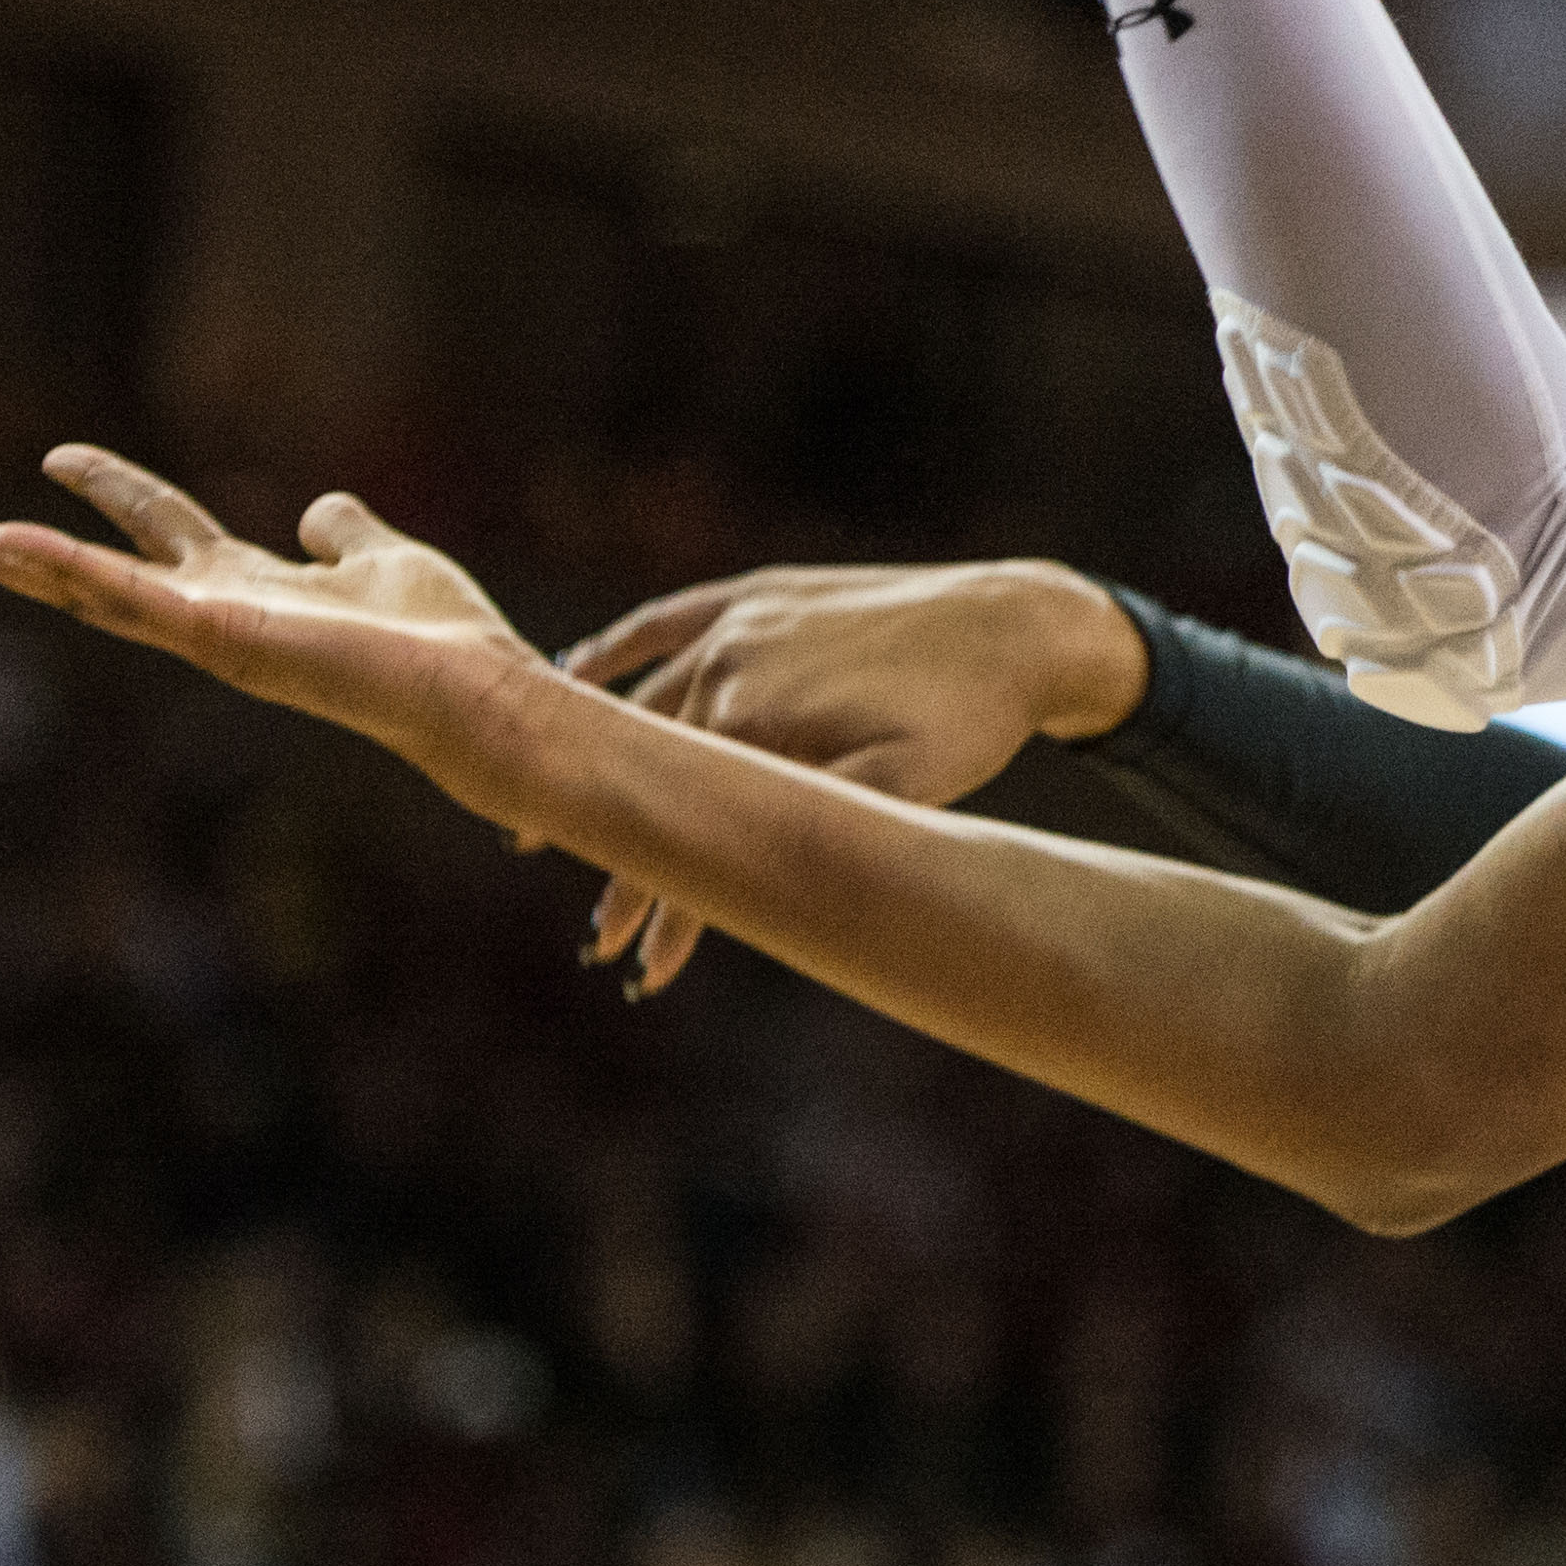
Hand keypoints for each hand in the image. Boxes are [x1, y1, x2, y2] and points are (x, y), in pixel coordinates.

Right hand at [0, 449, 549, 784]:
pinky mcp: (224, 641)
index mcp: (250, 588)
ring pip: (94, 593)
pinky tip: (13, 544)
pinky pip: (133, 600)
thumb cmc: (440, 638)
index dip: (113, 491)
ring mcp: (214, 631)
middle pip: (97, 572)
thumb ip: (344, 533)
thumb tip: (319, 504)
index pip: (161, 533)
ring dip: (15, 565)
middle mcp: (218, 612)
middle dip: (15, 552)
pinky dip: (72, 572)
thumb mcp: (383, 558)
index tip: (58, 456)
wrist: (475, 690)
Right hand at [556, 560, 1150, 993]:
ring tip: (546, 831)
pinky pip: (660, 623)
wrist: (1018, 623)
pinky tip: (567, 676)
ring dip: (601, 772)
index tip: (640, 972)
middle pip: (653, 780)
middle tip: (600, 942)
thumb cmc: (969, 721)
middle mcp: (726, 664)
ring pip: (642, 710)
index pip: (684, 829)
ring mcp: (735, 624)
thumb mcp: (901, 788)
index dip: (660, 908)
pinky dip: (608, 654)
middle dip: (625, 867)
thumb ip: (815, 827)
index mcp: (751, 718)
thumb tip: (746, 883)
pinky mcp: (754, 594)